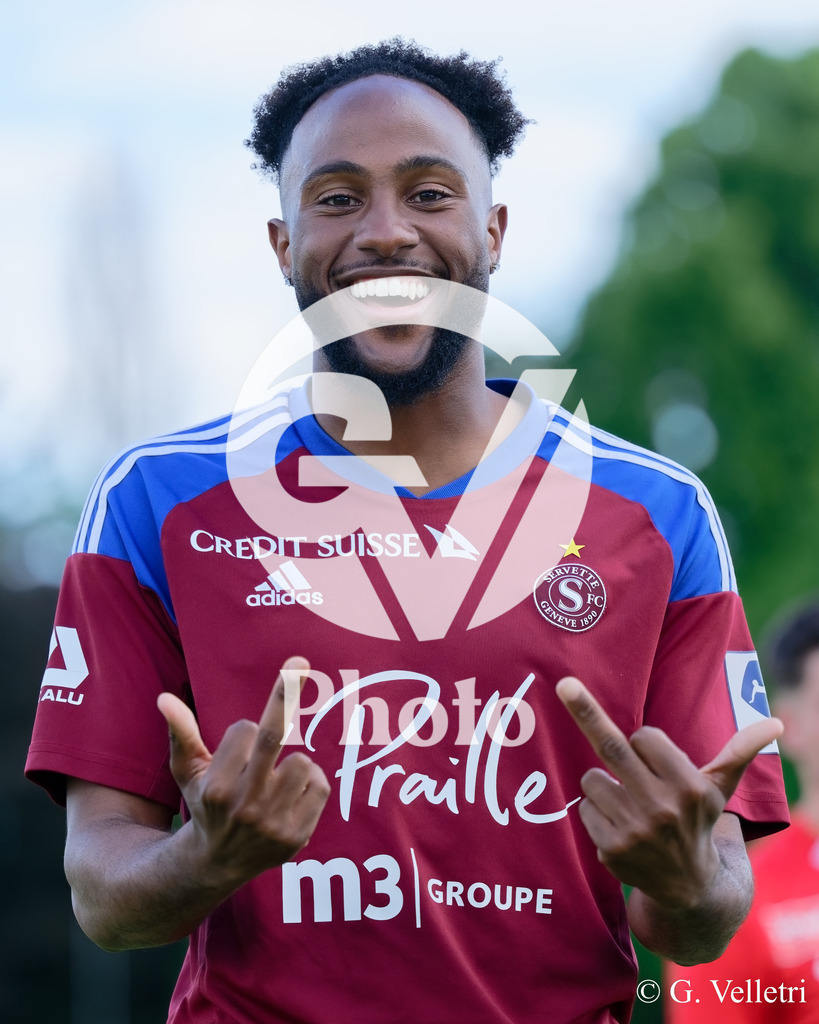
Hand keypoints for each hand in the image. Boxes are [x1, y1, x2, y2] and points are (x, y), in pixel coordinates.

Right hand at [157, 657, 329, 885]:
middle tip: (299, 660)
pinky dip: (310, 784)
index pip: (246, 729)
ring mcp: (272, 824)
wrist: (218, 863)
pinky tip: (290, 798)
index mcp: (216, 787)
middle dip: (285, 693)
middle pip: (273, 736)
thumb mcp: (188, 771)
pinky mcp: (297, 836)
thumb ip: (181, 733)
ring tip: (276, 780)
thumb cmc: (205, 803)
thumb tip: (163, 698)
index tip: (238, 750)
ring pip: (302, 761)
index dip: (245, 733)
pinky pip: (320, 786)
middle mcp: (244, 806)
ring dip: (293, 763)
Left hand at [555, 676, 782, 908]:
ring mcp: (635, 831)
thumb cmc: (697, 820)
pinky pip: (584, 808)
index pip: (644, 737)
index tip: (653, 758)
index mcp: (690, 787)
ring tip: (627, 804)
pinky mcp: (611, 849)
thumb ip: (740, 750)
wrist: (688, 886)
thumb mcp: (719, 788)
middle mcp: (663, 808)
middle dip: (585, 710)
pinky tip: (619, 826)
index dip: (645, 744)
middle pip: (611, 746)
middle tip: (564, 683)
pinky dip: (596, 811)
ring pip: (592, 779)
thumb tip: (777, 721)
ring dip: (602, 784)